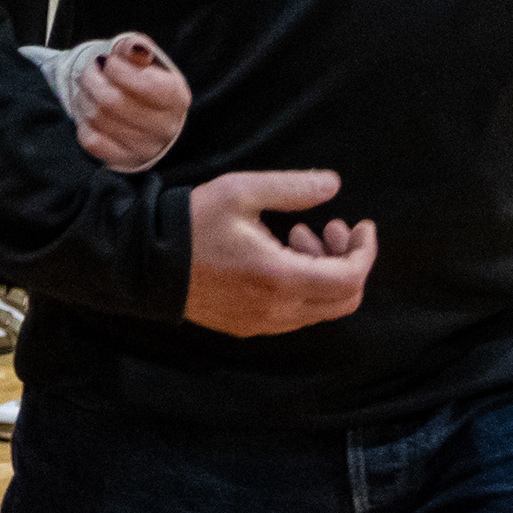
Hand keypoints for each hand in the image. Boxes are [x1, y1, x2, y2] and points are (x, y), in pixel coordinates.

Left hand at [68, 34, 189, 170]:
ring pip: (99, 119)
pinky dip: (84, 122)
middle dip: (93, 79)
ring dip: (84, 97)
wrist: (149, 116)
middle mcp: (165, 127)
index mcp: (176, 98)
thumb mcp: (148, 61)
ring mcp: (144, 148)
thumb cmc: (146, 82)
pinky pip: (91, 141)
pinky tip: (89, 111)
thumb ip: (138, 49)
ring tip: (87, 88)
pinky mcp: (122, 160)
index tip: (109, 61)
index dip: (119, 69)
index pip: (146, 85)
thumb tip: (135, 49)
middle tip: (90, 70)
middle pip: (113, 102)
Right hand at [182, 170, 371, 335]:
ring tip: (296, 236)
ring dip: (324, 272)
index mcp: (280, 277)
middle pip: (344, 300)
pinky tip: (278, 258)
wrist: (147, 263)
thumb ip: (293, 188)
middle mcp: (278, 310)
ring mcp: (263, 324)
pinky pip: (296, 315)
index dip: (365, 251)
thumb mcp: (242, 191)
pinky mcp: (249, 327)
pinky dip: (303, 287)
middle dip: (348, 261)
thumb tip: (334, 184)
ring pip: (321, 309)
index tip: (361, 225)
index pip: (350, 278)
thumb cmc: (193, 224)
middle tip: (328, 228)